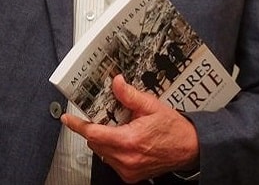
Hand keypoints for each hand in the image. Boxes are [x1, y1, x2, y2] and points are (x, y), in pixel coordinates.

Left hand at [62, 75, 198, 182]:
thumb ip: (130, 95)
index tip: (68, 119)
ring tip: (119, 129)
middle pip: (95, 143)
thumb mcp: (152, 106)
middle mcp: (126, 158)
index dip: (77, 125)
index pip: (93, 133)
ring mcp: (128, 169)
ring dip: (103, 140)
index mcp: (129, 140)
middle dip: (94, 129)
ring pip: (102, 153)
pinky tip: (124, 141)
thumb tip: (116, 83)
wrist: (190, 148)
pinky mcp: (131, 176)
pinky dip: (112, 151)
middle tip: (103, 117)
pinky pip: (112, 162)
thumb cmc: (174, 129)